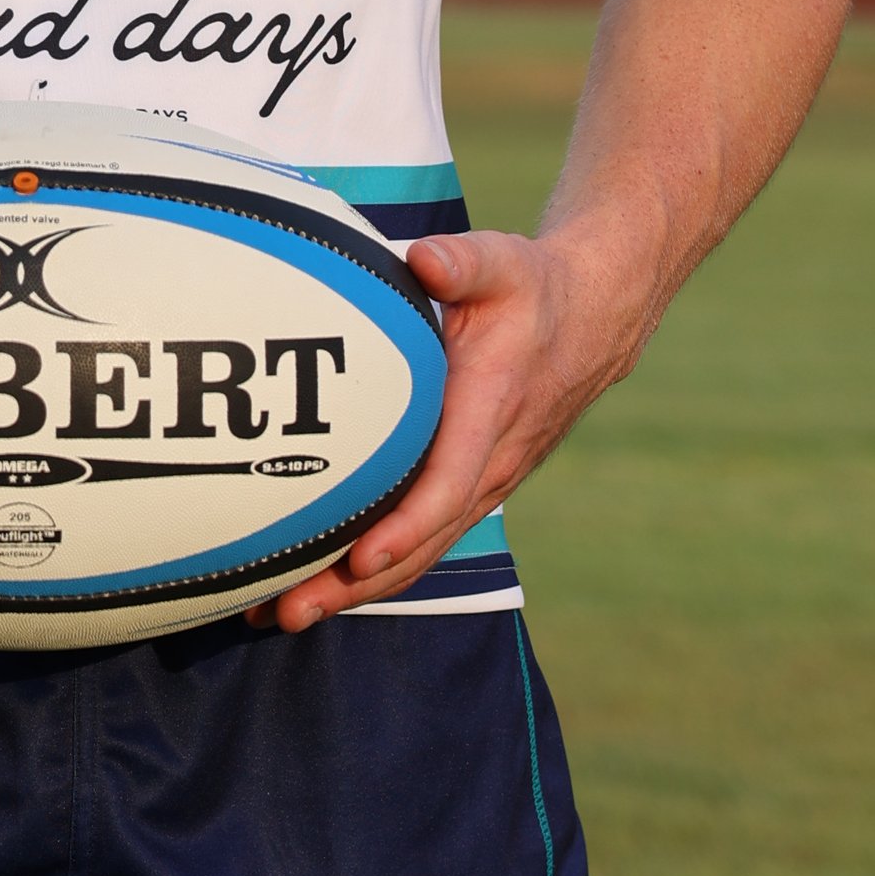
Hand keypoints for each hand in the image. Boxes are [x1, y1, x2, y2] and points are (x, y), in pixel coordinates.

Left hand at [255, 226, 645, 631]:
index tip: (357, 555)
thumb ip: (462, 261)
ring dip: (357, 590)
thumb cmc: (532, 289)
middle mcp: (490, 462)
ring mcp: (484, 482)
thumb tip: (425, 259)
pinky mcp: (473, 485)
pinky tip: (321, 583)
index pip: (449, 484)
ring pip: (422, 551)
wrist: (591, 320)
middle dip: (356, 584)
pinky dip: (376, 569)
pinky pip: (424, 538)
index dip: (404, 525)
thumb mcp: (503, 263)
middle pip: (423, 541)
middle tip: (287, 611)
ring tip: (283, 616)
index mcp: (490, 412)